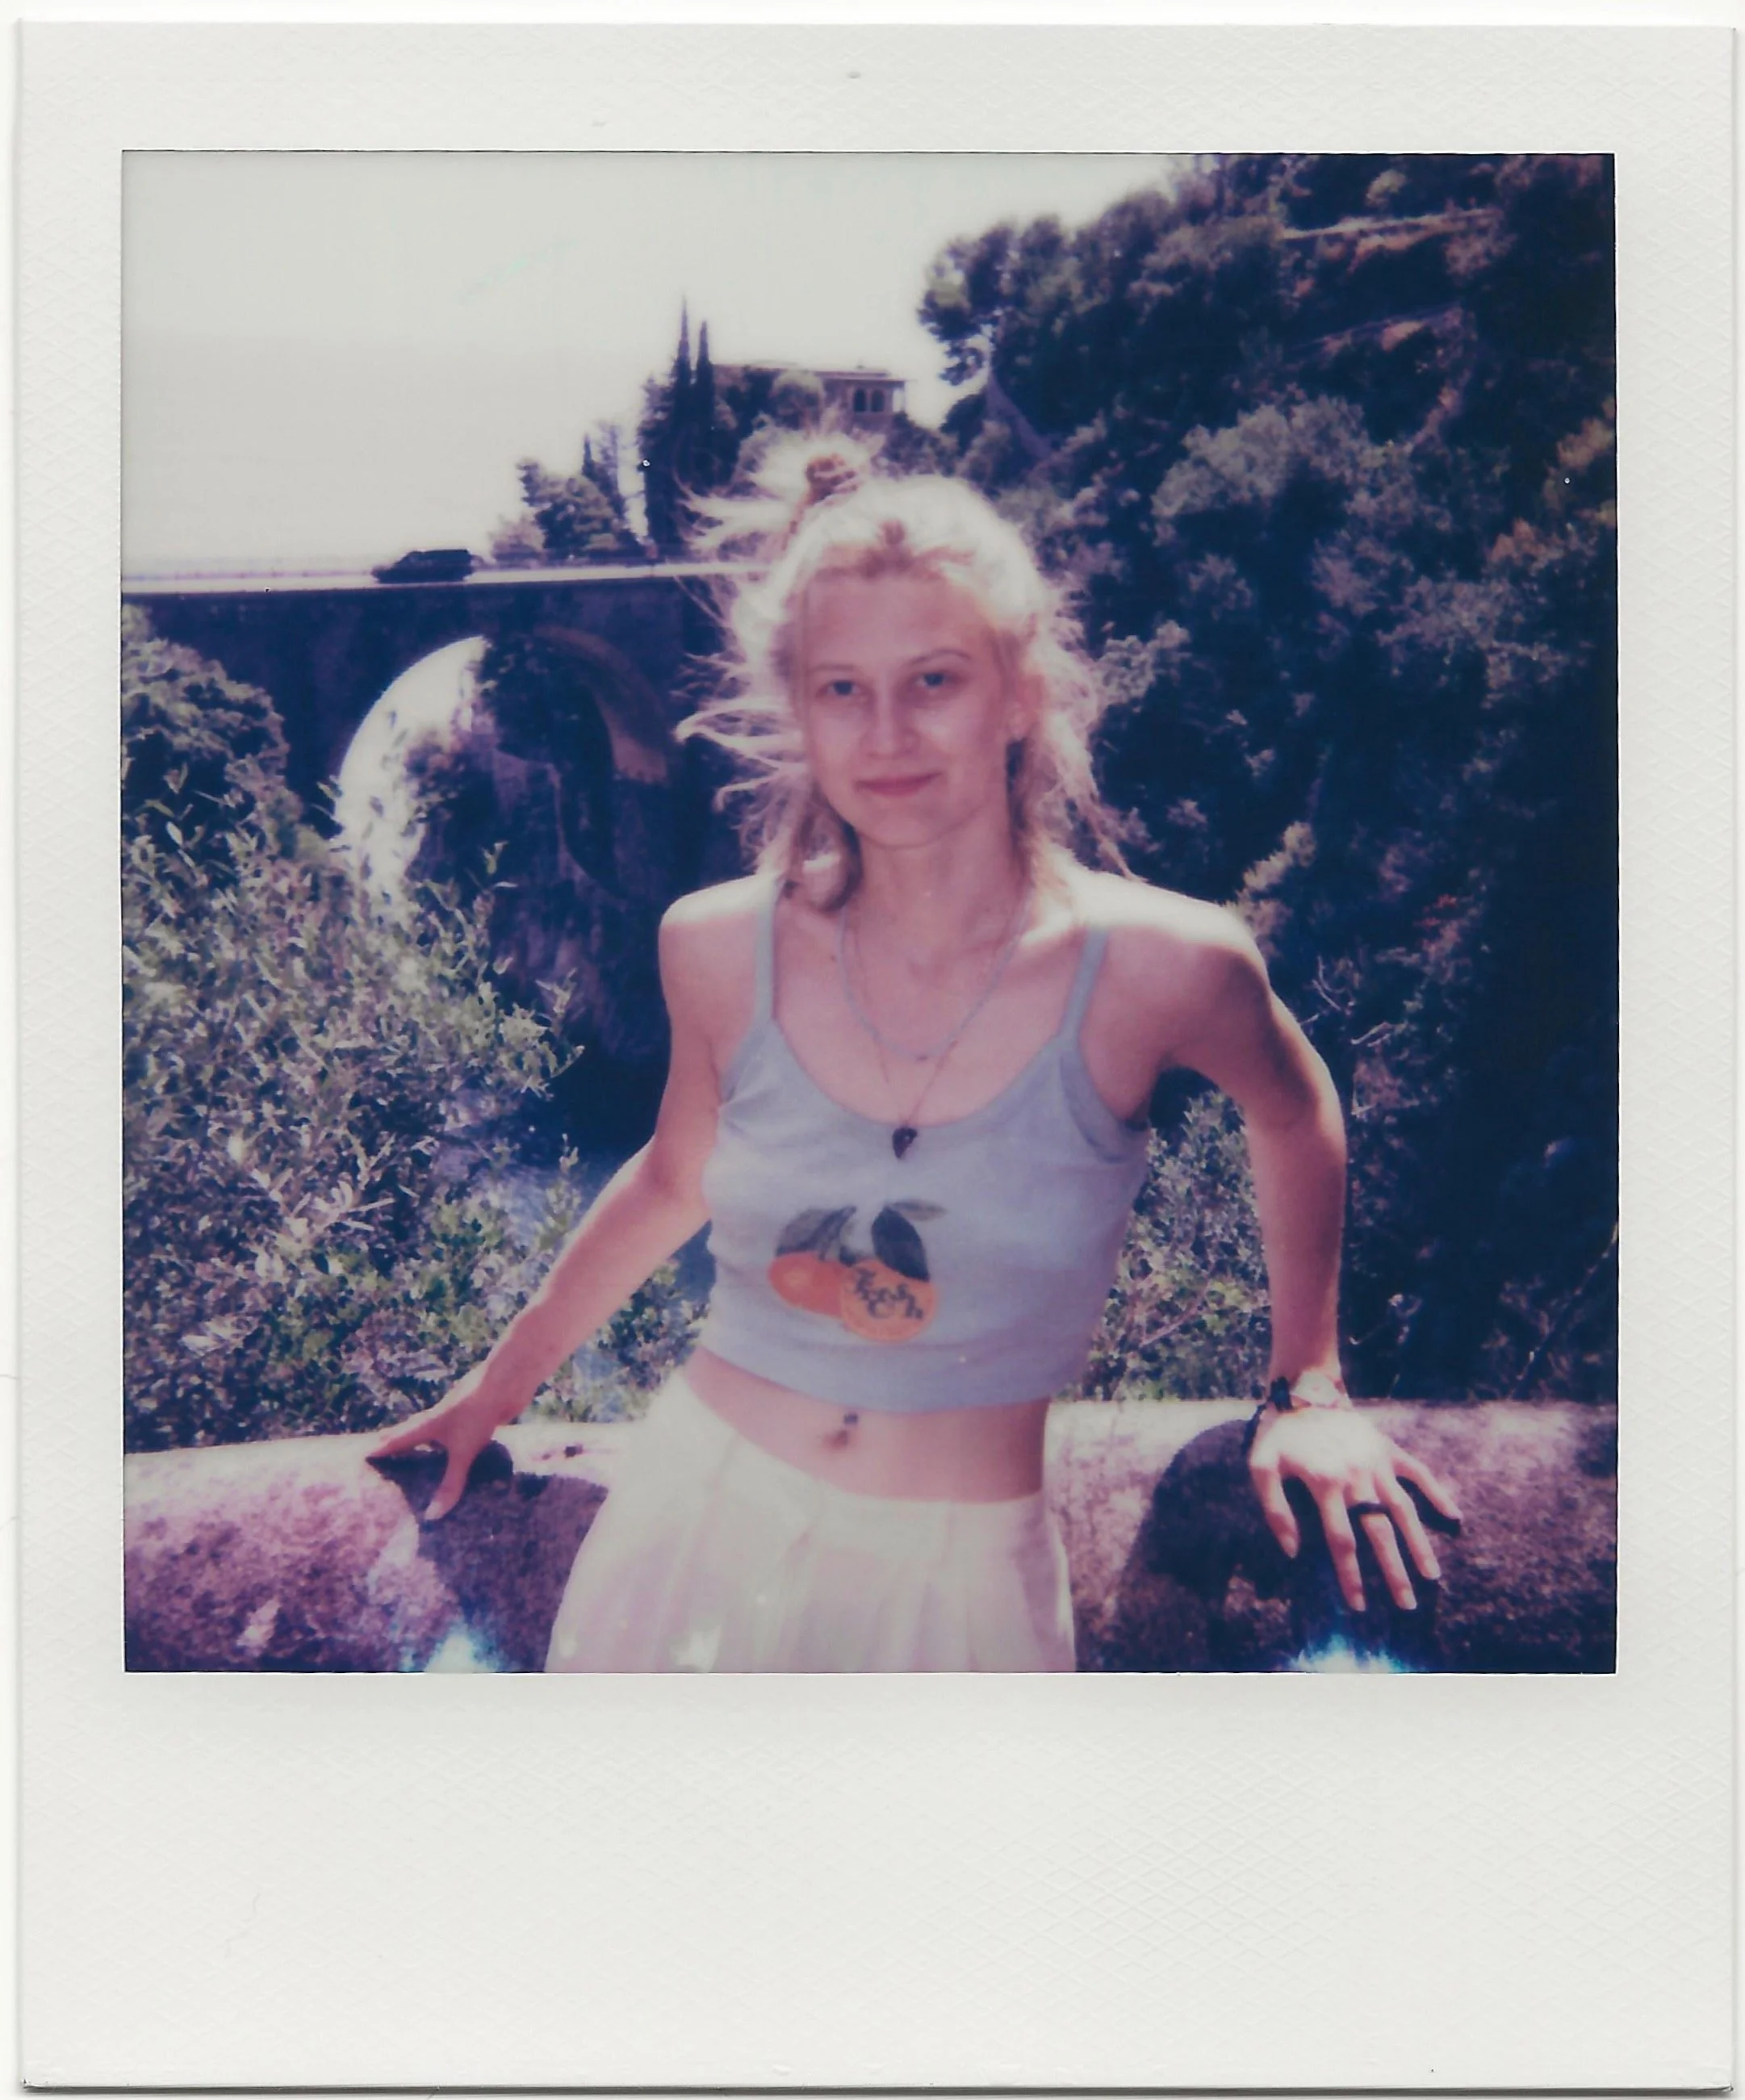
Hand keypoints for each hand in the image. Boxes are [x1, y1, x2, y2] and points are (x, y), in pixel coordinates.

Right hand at [367, 1364, 511, 1522]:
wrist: (506, 1382)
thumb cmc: (477, 1413)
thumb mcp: (462, 1451)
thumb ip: (450, 1483)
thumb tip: (432, 1517)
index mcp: (429, 1424)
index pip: (399, 1438)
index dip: (382, 1447)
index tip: (364, 1453)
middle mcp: (440, 1419)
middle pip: (414, 1432)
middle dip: (400, 1443)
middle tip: (384, 1450)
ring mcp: (460, 1417)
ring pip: (439, 1433)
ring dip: (429, 1444)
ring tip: (421, 1455)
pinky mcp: (478, 1418)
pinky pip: (461, 1436)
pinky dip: (455, 1445)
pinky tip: (461, 1451)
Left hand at [1248, 1405, 1461, 1613]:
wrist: (1304, 1392)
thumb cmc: (1281, 1435)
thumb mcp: (1261, 1467)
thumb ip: (1273, 1509)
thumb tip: (1292, 1551)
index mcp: (1325, 1484)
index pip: (1341, 1541)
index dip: (1350, 1575)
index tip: (1359, 1605)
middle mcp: (1356, 1477)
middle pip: (1379, 1533)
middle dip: (1393, 1572)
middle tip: (1406, 1604)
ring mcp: (1377, 1464)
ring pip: (1404, 1510)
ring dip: (1419, 1544)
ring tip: (1432, 1576)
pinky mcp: (1389, 1450)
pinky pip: (1419, 1473)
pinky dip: (1438, 1493)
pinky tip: (1454, 1517)